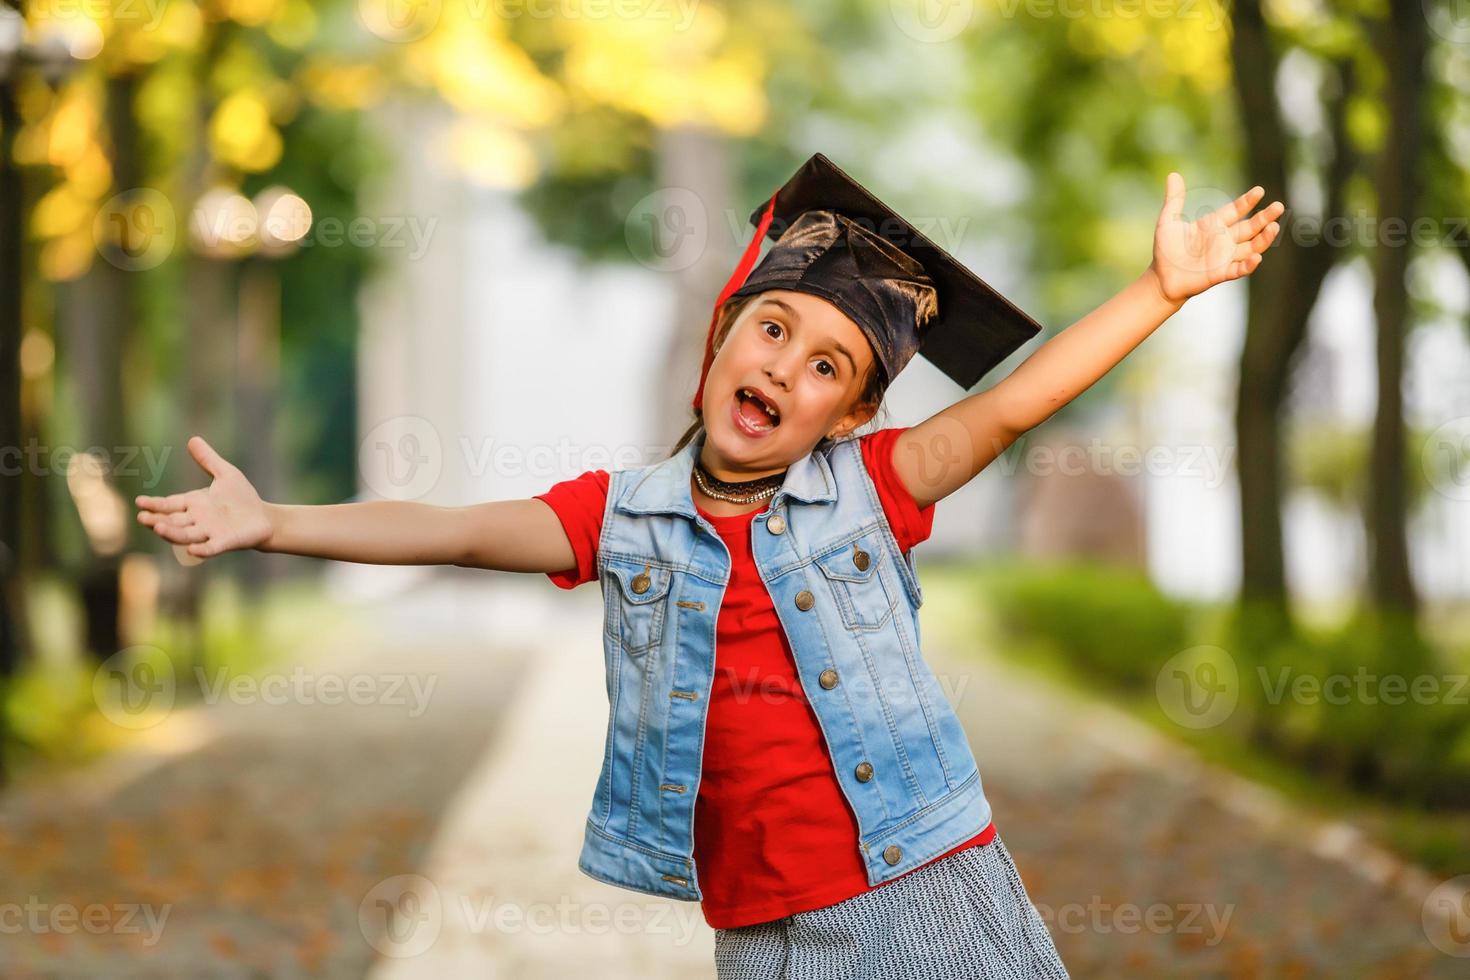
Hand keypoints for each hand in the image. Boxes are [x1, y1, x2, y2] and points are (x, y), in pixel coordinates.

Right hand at [135, 436, 273, 557]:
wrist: (266, 518)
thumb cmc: (243, 498)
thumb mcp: (225, 474)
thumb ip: (208, 460)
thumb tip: (193, 439)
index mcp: (194, 504)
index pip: (169, 504)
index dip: (155, 504)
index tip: (139, 501)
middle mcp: (197, 520)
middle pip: (173, 522)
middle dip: (157, 520)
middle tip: (142, 517)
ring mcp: (210, 533)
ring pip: (186, 535)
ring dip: (172, 533)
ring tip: (158, 528)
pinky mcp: (225, 542)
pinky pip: (211, 548)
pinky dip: (202, 550)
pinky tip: (193, 550)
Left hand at [1148, 173, 1283, 305]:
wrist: (1161, 278)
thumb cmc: (1166, 251)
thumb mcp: (1168, 222)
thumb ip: (1174, 200)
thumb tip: (1173, 174)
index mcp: (1214, 225)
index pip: (1236, 210)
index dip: (1247, 201)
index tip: (1259, 191)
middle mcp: (1224, 240)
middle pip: (1250, 227)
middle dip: (1264, 217)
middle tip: (1278, 206)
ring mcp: (1224, 257)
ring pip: (1251, 247)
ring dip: (1264, 239)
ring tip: (1274, 227)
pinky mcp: (1220, 274)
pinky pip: (1239, 269)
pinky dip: (1249, 265)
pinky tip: (1257, 257)